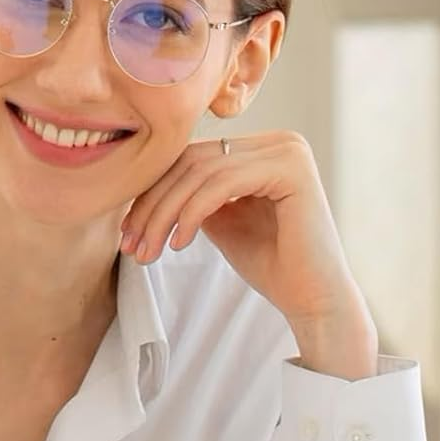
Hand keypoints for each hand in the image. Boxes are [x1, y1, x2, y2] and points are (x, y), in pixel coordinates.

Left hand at [117, 131, 377, 377]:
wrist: (313, 299)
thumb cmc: (269, 264)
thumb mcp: (219, 220)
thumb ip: (191, 195)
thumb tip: (141, 185)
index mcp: (260, 148)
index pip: (190, 158)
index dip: (151, 192)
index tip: (126, 232)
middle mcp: (278, 141)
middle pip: (191, 161)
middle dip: (152, 204)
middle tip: (130, 245)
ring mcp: (287, 151)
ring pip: (200, 172)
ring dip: (164, 214)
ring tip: (148, 252)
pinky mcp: (291, 169)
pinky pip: (222, 184)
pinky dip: (191, 213)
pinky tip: (178, 244)